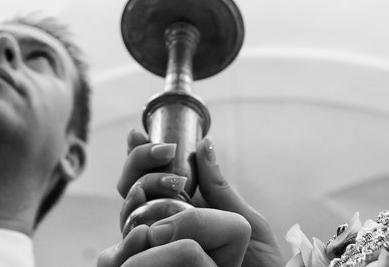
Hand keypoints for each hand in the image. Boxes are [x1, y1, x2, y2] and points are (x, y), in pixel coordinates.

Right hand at [117, 130, 281, 266]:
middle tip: (165, 152)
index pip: (152, 174)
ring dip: (141, 187)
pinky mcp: (150, 262)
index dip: (140, 152)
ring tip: (171, 182)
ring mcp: (156, 244)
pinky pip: (129, 243)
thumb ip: (219, 186)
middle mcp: (164, 223)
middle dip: (139, 162)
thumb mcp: (245, 219)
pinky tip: (149, 213)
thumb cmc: (259, 264)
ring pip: (128, 210)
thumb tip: (204, 142)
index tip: (140, 133)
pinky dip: (132, 223)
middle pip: (133, 186)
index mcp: (186, 207)